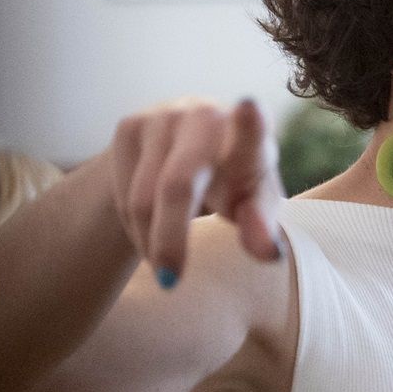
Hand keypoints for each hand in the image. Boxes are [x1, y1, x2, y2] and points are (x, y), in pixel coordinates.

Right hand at [110, 97, 284, 284]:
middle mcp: (206, 115)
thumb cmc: (237, 183)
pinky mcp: (129, 125)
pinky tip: (150, 231)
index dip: (250, 124)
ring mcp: (163, 116)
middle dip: (171, 238)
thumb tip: (269, 254)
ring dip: (151, 242)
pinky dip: (135, 227)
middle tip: (170, 282)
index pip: (252, 131)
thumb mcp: (255, 205)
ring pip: (143, 198)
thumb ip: (263, 227)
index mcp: (254, 131)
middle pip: (178, 185)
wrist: (186, 150)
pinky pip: (123, 194)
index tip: (249, 109)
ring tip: (167, 266)